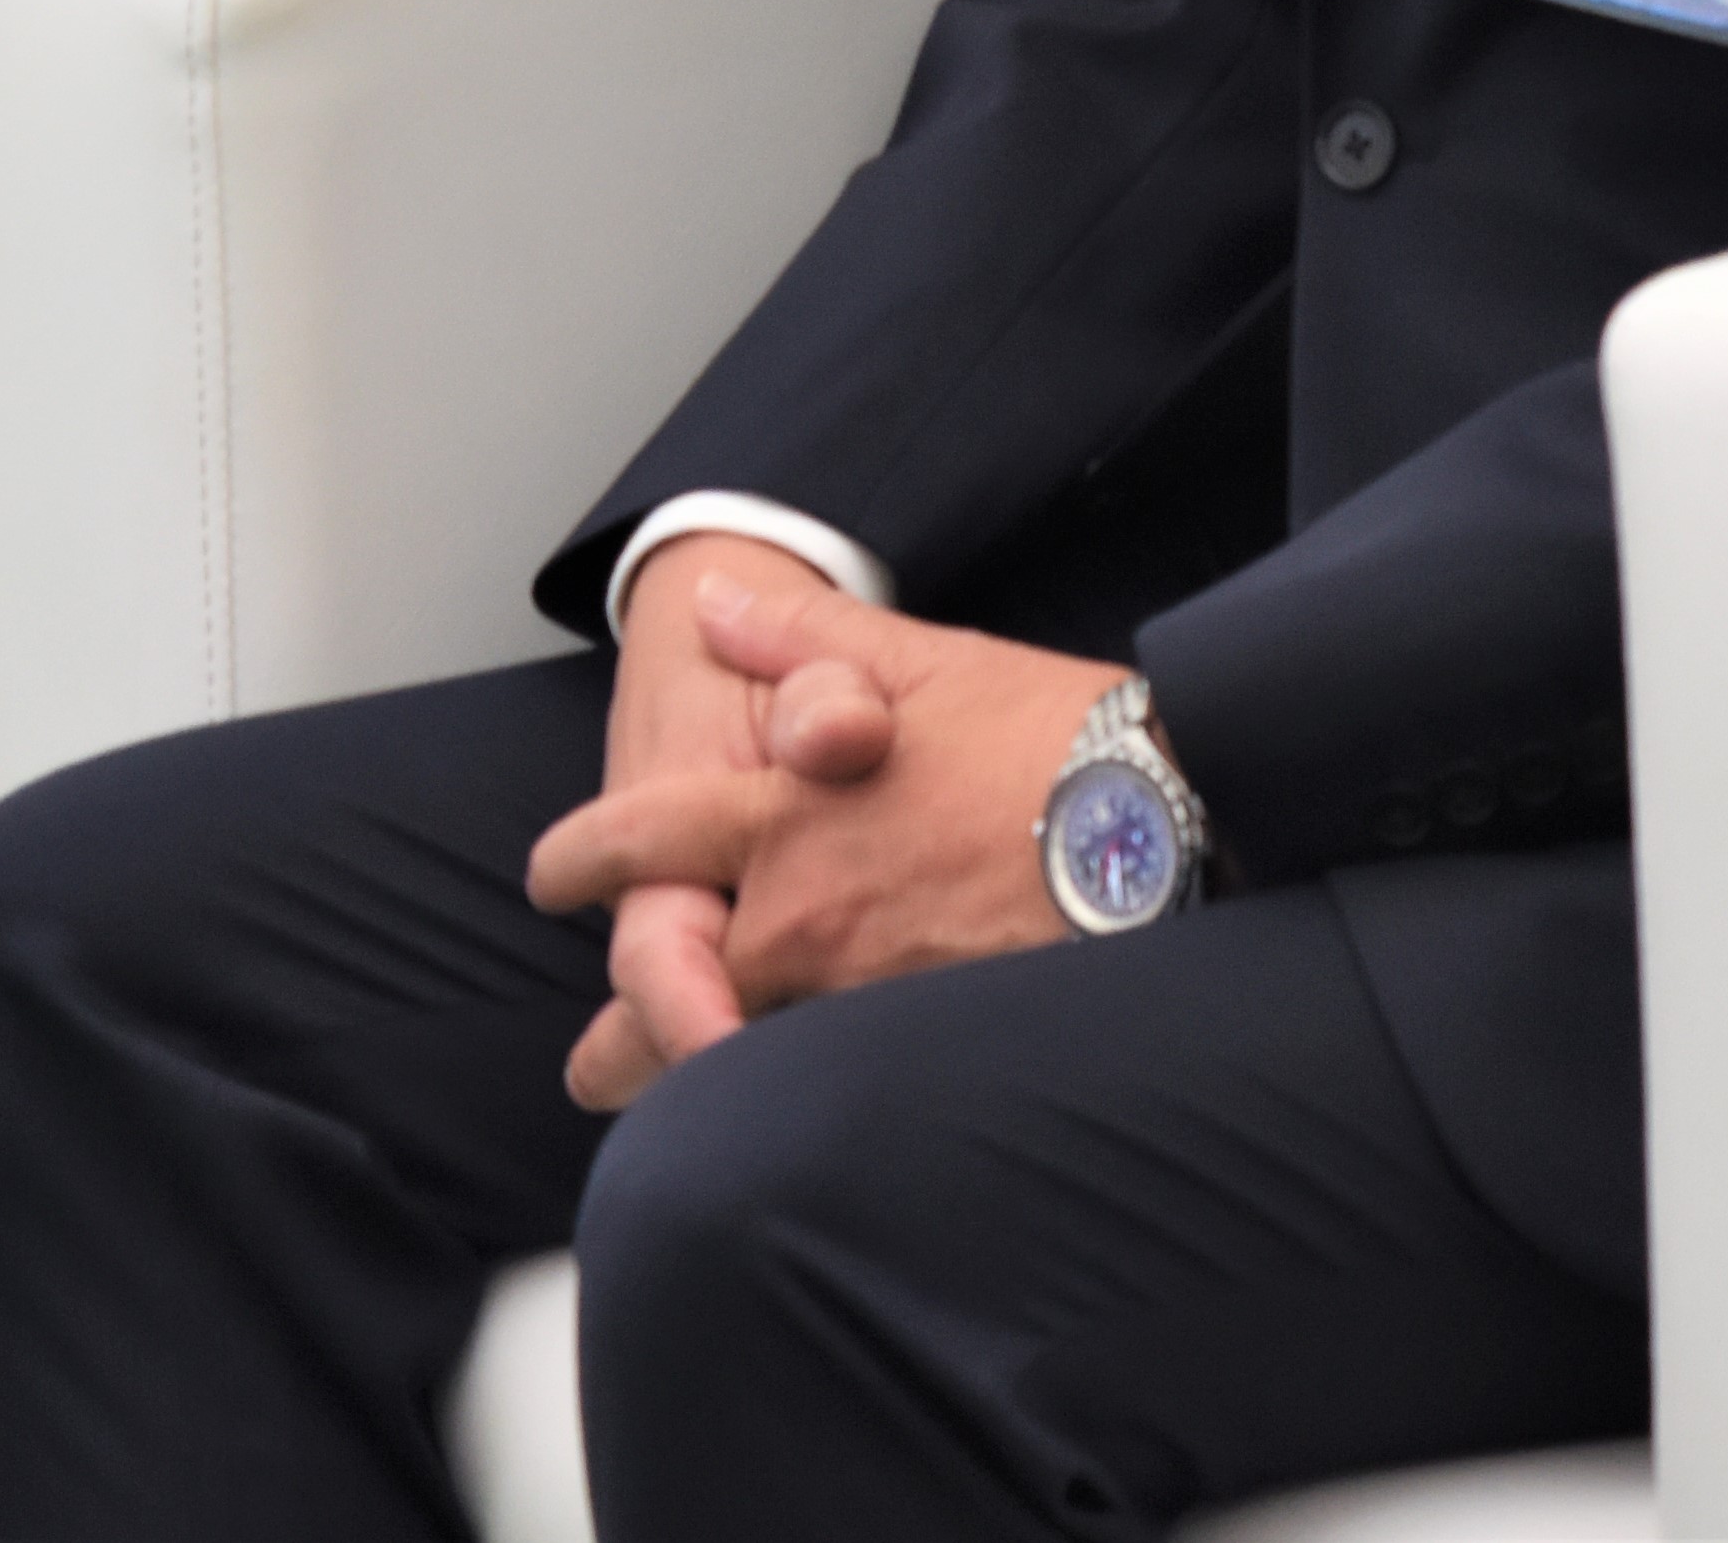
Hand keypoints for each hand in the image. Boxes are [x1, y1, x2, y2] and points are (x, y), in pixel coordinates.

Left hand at [531, 561, 1110, 1107]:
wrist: (1175, 820)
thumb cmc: (1054, 736)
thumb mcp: (920, 662)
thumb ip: (797, 642)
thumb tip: (710, 605)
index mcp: (788, 815)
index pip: (646, 841)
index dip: (583, 860)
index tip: (552, 877)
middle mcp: (810, 917)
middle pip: (677, 989)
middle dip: (626, 1035)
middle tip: (591, 1068)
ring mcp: (869, 993)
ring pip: (752, 1057)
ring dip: (705, 1082)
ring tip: (673, 1120)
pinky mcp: (934, 1044)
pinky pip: (845, 1083)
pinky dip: (810, 1104)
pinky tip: (809, 1123)